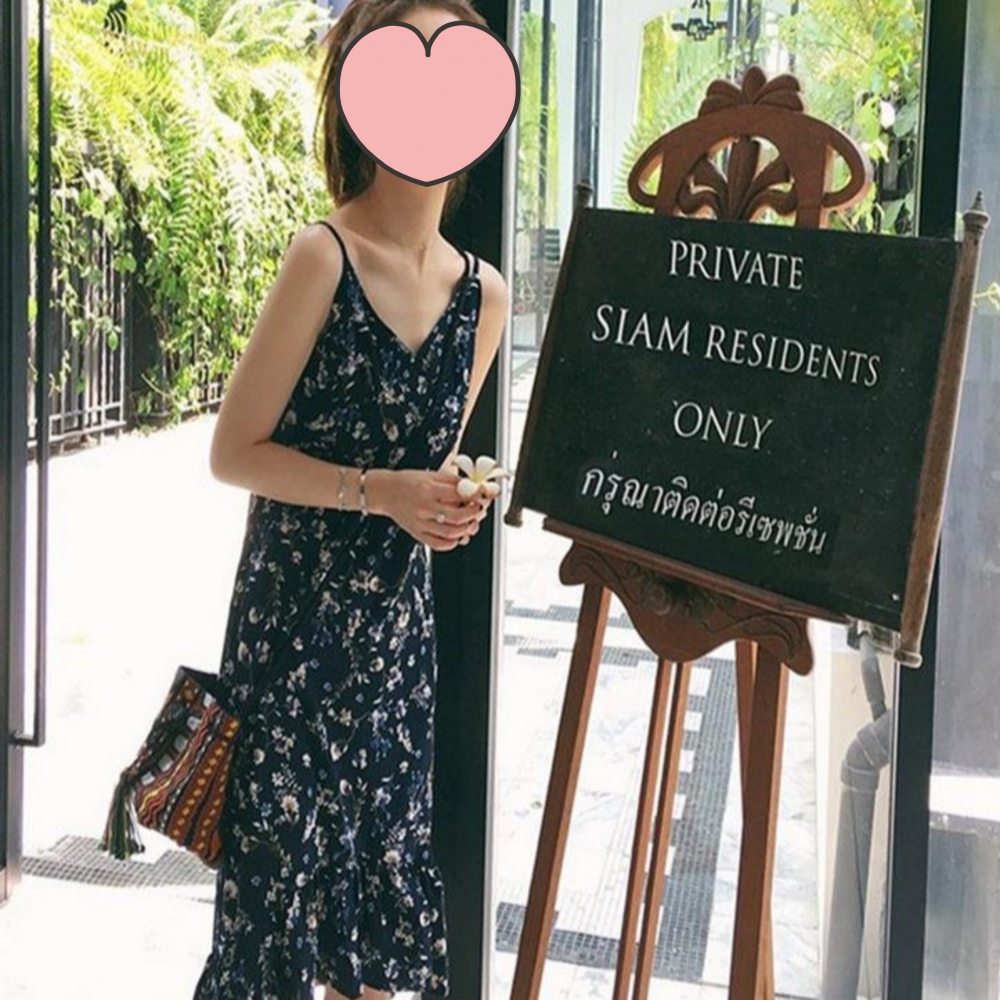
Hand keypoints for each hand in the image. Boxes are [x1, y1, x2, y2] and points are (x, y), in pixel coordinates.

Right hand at [368, 468, 489, 550]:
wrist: (384, 492)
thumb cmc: (407, 482)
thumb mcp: (431, 475)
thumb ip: (452, 481)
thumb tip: (473, 486)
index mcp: (429, 489)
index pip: (459, 495)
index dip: (476, 496)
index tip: (483, 496)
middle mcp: (425, 507)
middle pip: (458, 517)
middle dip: (474, 514)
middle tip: (479, 510)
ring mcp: (420, 523)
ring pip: (450, 533)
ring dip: (466, 530)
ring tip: (471, 523)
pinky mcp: (416, 533)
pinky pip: (438, 544)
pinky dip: (452, 543)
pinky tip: (457, 536)